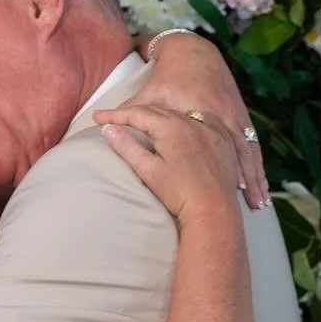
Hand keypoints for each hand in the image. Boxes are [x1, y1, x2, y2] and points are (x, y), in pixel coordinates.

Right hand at [96, 103, 240, 226]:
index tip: (97, 117)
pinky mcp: (223, 139)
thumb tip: (108, 129)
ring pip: (180, 115)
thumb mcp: (149, 171)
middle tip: (115, 118)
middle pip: (158, 111)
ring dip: (161, 116)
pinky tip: (182, 126)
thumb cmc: (180, 194)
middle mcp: (192, 121)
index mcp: (171, 126)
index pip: (137, 114)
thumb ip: (127, 147)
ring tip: (145, 123)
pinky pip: (202, 121)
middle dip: (135, 114)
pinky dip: (186, 120)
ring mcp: (211, 129)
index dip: (115, 115)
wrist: (215, 210)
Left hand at [129, 31, 269, 208]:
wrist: (194, 52)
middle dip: (240, 183)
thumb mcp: (149, 94)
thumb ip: (129, 113)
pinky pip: (254, 149)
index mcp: (195, 115)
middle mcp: (219, 119)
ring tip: (259, 206)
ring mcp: (235, 121)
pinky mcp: (243, 122)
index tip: (179, 193)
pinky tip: (263, 191)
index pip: (201, 153)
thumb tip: (104, 129)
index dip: (193, 173)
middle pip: (231, 154)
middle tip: (244, 209)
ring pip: (247, 155)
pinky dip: (258, 170)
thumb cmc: (169, 76)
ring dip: (254, 181)